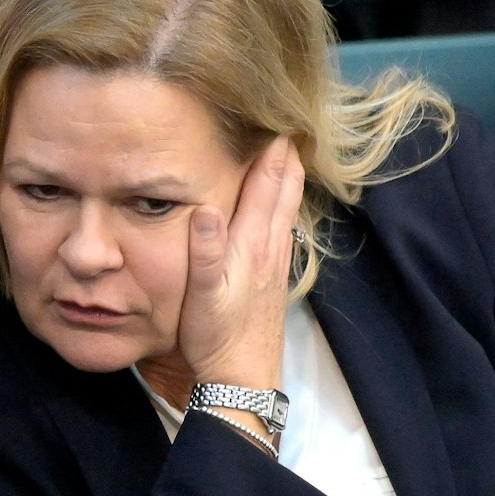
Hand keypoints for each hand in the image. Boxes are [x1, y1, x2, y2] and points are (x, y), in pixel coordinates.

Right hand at [177, 135, 305, 392]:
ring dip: (290, 178)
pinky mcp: (274, 280)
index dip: (272, 152)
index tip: (276, 118)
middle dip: (287, 156)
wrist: (242, 377)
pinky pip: (284, 228)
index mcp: (251, 245)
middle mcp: (269, 249)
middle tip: (290, 123)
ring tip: (291, 153)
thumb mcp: (202, 295)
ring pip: (288, 208)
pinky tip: (283, 208)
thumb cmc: (216, 337)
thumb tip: (205, 206)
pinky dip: (286, 205)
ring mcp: (275, 265)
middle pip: (284, 191)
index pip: (266, 186)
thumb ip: (205, 250)